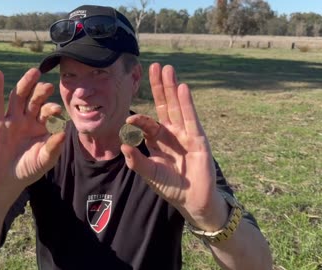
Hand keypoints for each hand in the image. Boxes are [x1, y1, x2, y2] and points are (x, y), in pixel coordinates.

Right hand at [0, 69, 65, 192]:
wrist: (7, 180)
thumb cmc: (28, 169)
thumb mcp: (44, 160)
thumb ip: (53, 147)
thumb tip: (64, 132)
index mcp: (40, 126)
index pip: (47, 112)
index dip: (52, 109)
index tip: (58, 110)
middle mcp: (26, 119)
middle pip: (34, 100)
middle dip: (41, 92)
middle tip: (48, 85)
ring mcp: (11, 120)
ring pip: (18, 97)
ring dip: (25, 84)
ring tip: (33, 73)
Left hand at [121, 64, 227, 229]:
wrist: (192, 199)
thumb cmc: (170, 186)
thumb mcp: (150, 174)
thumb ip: (137, 161)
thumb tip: (123, 145)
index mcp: (157, 140)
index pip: (147, 124)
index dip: (139, 120)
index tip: (129, 120)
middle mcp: (171, 133)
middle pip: (164, 105)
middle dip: (159, 87)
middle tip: (154, 67)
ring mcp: (185, 133)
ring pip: (177, 107)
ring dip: (172, 88)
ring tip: (168, 69)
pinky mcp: (198, 138)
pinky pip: (191, 118)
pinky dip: (186, 103)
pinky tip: (182, 88)